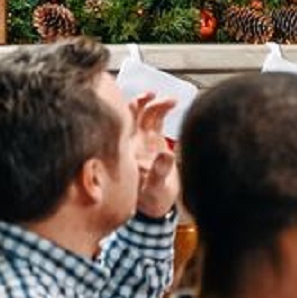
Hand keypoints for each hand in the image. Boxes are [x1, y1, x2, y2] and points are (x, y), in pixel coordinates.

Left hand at [128, 93, 179, 216]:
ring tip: (171, 100)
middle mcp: (133, 142)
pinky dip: (164, 110)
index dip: (130, 110)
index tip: (143, 101)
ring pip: (147, 115)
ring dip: (157, 104)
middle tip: (154, 95)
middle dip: (142, 102)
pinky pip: (158, 120)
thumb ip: (159, 171)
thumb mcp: (155, 187)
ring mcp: (144, 140)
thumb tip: (166, 154)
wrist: (158, 202)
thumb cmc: (151, 197)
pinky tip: (173, 104)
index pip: (123, 124)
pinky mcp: (155, 140)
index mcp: (127, 151)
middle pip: (133, 115)